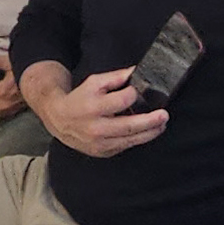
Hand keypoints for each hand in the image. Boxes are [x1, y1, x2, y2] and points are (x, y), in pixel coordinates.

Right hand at [31, 65, 168, 157]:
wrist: (60, 120)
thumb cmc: (79, 99)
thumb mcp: (94, 82)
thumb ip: (115, 77)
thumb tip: (135, 72)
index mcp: (93, 107)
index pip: (122, 101)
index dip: (133, 94)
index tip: (137, 91)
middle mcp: (96, 128)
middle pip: (129, 126)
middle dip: (150, 121)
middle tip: (164, 115)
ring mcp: (100, 143)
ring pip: (130, 140)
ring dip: (149, 132)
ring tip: (161, 125)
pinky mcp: (103, 152)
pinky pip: (125, 146)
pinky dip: (137, 139)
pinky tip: (145, 132)